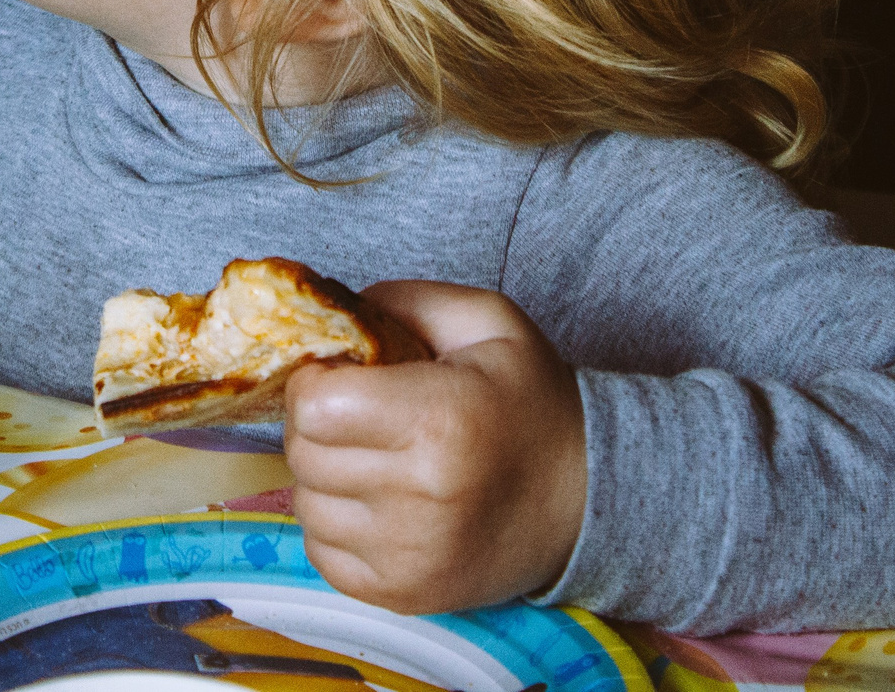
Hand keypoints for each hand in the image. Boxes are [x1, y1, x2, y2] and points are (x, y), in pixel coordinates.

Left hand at [284, 281, 587, 613]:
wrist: (589, 500)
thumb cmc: (532, 404)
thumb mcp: (488, 322)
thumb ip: (405, 300)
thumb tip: (331, 310)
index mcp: (440, 419)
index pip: (315, 405)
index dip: (315, 381)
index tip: (339, 375)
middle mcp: (421, 495)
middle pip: (304, 453)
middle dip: (317, 424)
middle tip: (355, 414)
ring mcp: (410, 555)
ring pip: (306, 504)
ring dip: (324, 476)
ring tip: (372, 458)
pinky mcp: (403, 595)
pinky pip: (323, 551)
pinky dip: (335, 524)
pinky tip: (374, 502)